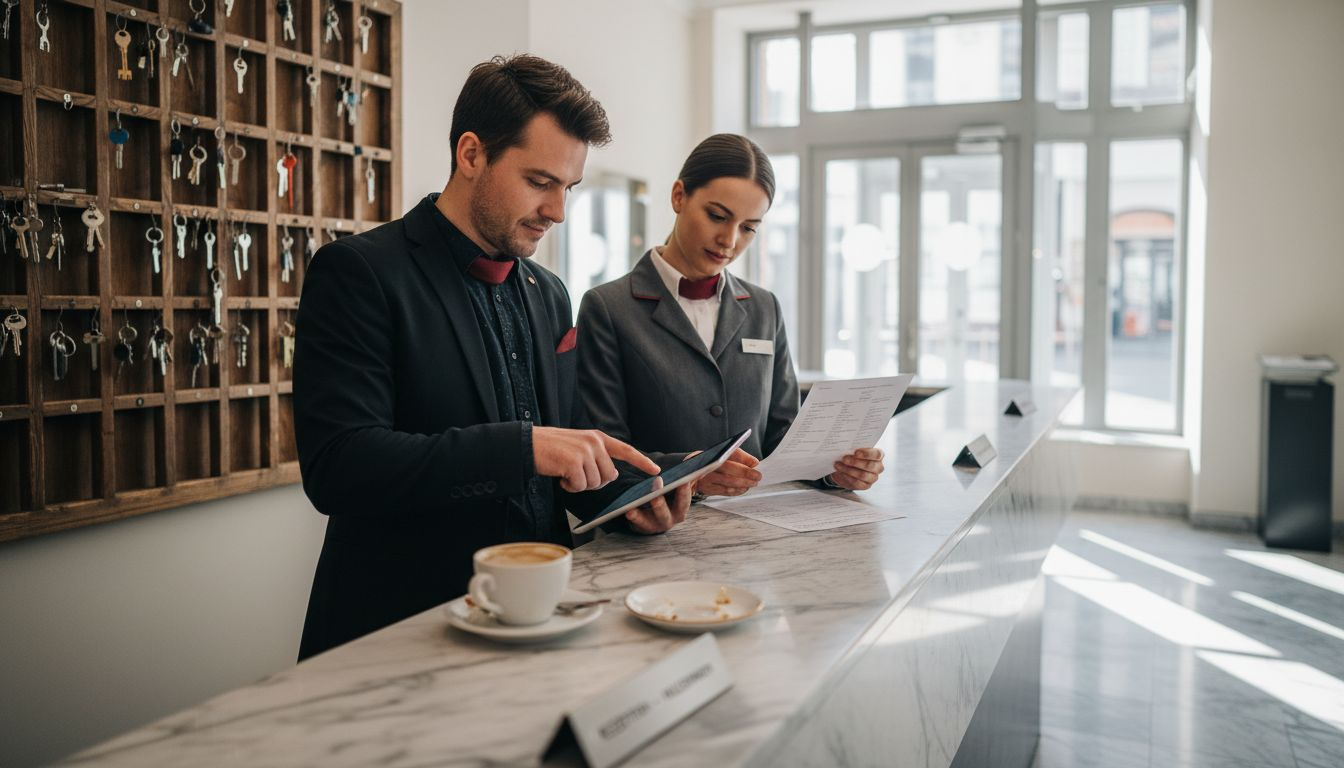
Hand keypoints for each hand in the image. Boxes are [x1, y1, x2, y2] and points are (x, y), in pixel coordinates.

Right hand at [533, 427, 660, 492]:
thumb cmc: (551, 448)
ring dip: (579, 485)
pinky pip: (580, 486)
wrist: (527, 444)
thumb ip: (597, 457)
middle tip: (575, 476)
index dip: (641, 461)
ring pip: (595, 483)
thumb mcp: (578, 446)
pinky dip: (569, 487)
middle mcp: (594, 442)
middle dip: (594, 482)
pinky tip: (560, 477)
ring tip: (565, 473)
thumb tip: (612, 474)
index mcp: (597, 437)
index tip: (656, 469)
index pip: (625, 449)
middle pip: (609, 476)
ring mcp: (584, 451)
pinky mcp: (573, 462)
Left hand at [625, 476, 692, 533]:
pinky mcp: (642, 527)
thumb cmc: (671, 493)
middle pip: (665, 513)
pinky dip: (632, 519)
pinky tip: (627, 511)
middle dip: (660, 504)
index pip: (684, 499)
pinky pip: (637, 525)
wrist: (658, 510)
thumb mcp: (681, 482)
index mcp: (681, 507)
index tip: (682, 481)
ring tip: (633, 507)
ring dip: (641, 515)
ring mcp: (656, 524)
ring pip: (649, 522)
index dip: (683, 491)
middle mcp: (670, 518)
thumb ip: (690, 471)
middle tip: (654, 495)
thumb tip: (698, 456)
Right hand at [692, 449, 760, 496]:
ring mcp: (706, 477)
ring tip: (753, 483)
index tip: (755, 463)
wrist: (689, 472)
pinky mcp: (707, 489)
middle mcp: (707, 464)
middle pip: (728, 468)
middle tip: (757, 476)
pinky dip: (736, 491)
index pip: (728, 453)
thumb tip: (754, 462)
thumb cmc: (711, 462)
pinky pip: (724, 491)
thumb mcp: (722, 454)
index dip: (743, 458)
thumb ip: (739, 456)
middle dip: (745, 473)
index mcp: (712, 452)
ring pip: (727, 481)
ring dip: (743, 483)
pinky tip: (743, 489)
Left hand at [828, 448, 884, 490]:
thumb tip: (844, 447)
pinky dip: (847, 477)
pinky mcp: (866, 485)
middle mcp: (878, 467)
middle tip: (844, 459)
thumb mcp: (854, 449)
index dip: (867, 453)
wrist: (847, 467)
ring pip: (863, 475)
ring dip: (849, 470)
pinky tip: (840, 472)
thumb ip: (853, 448)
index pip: (877, 454)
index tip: (856, 452)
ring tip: (838, 465)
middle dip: (855, 462)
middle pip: (870, 465)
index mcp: (878, 455)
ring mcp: (873, 477)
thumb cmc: (853, 455)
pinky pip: (857, 483)